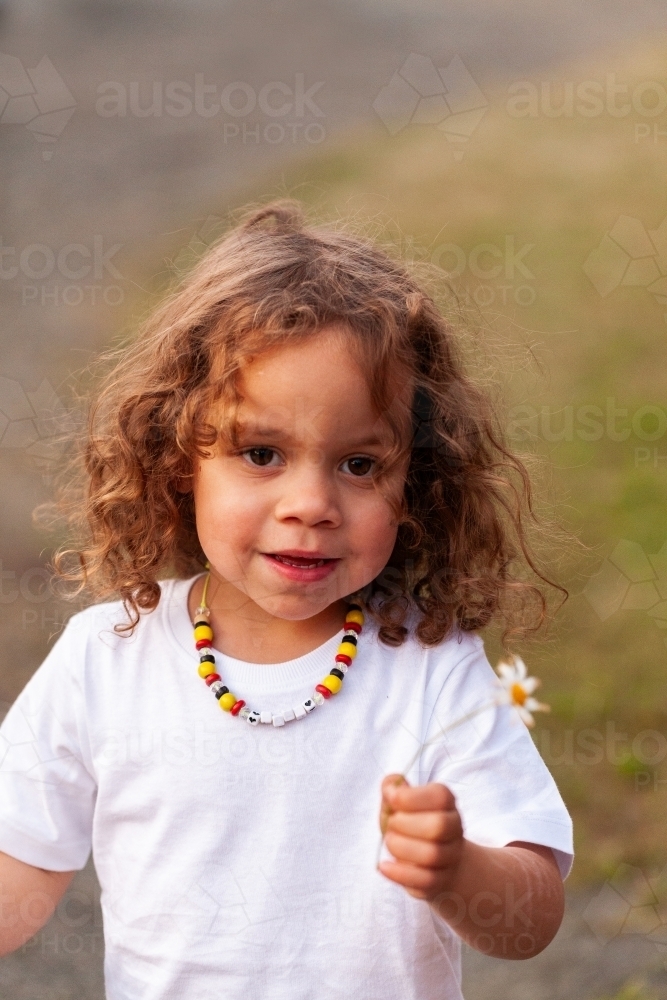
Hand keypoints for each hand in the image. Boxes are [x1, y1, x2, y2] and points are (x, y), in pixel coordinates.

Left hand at [377, 773, 463, 901]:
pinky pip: (425, 880)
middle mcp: (454, 829)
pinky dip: (400, 873)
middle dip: (405, 824)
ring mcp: (450, 857)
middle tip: (391, 824)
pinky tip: (384, 866)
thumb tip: (390, 787)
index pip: (440, 796)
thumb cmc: (412, 825)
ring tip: (390, 841)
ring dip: (401, 847)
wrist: (435, 862)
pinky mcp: (440, 881)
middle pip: (438, 826)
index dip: (412, 797)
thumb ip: (393, 788)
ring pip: (432, 854)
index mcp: (447, 804)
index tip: (391, 798)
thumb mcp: (400, 803)